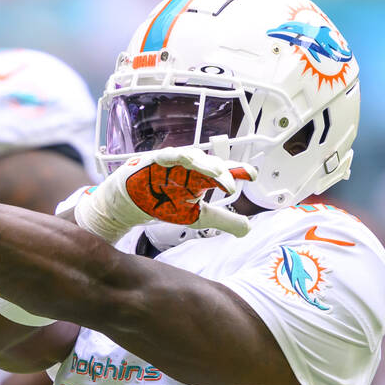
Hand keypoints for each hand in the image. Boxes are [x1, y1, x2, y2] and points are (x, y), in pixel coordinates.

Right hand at [74, 148, 255, 241]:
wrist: (131, 206)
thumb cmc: (163, 204)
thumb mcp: (197, 217)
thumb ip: (223, 220)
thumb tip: (248, 228)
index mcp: (202, 179)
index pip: (224, 172)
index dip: (238, 171)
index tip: (252, 175)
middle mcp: (190, 168)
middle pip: (210, 164)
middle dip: (221, 172)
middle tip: (230, 184)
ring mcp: (172, 163)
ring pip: (191, 157)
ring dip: (203, 163)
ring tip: (214, 172)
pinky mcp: (153, 161)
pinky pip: (164, 156)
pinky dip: (173, 156)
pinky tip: (183, 158)